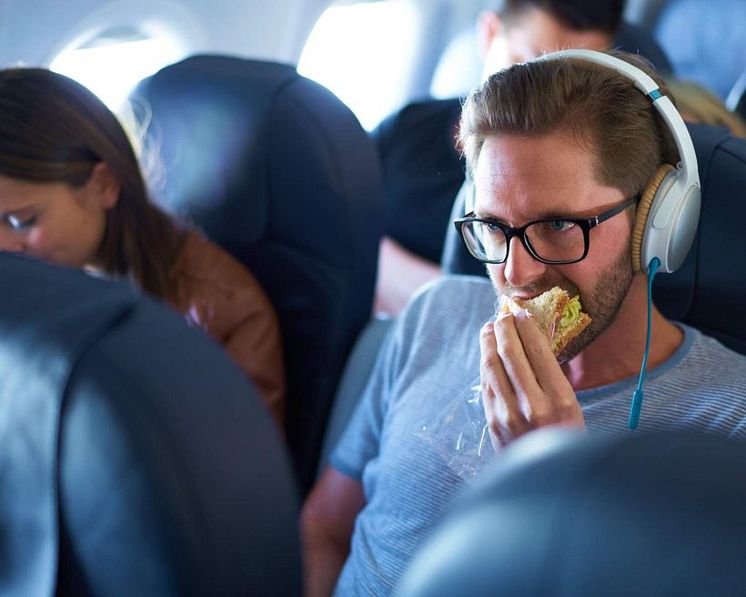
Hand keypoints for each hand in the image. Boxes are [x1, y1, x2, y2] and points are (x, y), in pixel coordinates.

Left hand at [479, 309, 584, 449]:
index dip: (526, 327)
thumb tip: (533, 341)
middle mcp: (534, 406)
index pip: (538, 350)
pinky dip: (485, 364)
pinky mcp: (493, 422)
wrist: (548, 480)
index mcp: (560, 399)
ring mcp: (509, 415)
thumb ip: (553, 378)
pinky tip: (486, 353)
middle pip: (511, 353)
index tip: (521, 313)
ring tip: (489, 328)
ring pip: (492, 366)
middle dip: (504, 329)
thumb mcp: (572, 408)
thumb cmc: (566, 438)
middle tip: (502, 315)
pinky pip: (486, 384)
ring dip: (488, 342)